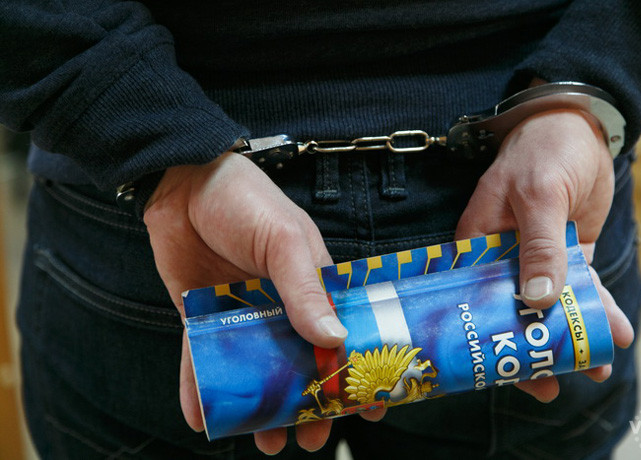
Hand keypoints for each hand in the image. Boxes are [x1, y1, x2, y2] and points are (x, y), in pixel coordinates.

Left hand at [144, 152, 384, 453]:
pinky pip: (204, 361)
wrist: (183, 181)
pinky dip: (203, 390)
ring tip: (267, 442)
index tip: (369, 407)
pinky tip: (204, 418)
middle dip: (310, 405)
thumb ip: (306, 288)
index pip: (344, 336)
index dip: (358, 372)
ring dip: (262, 409)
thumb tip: (334, 338)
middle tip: (312, 438)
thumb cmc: (246, 200)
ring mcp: (243, 316)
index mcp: (314, 286)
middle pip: (301, 366)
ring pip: (257, 372)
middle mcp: (282, 307)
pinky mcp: (205, 319)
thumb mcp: (285, 239)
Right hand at [455, 108, 633, 401]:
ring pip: (548, 306)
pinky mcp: (565, 255)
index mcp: (476, 243)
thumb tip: (537, 299)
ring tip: (594, 366)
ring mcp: (534, 258)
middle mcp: (500, 257)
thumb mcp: (540, 195)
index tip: (501, 370)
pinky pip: (578, 289)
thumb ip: (540, 246)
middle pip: (508, 311)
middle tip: (548, 387)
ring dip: (571, 336)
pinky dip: (596, 310)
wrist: (579, 126)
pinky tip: (615, 332)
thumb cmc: (543, 151)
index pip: (471, 298)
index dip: (483, 335)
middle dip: (528, 349)